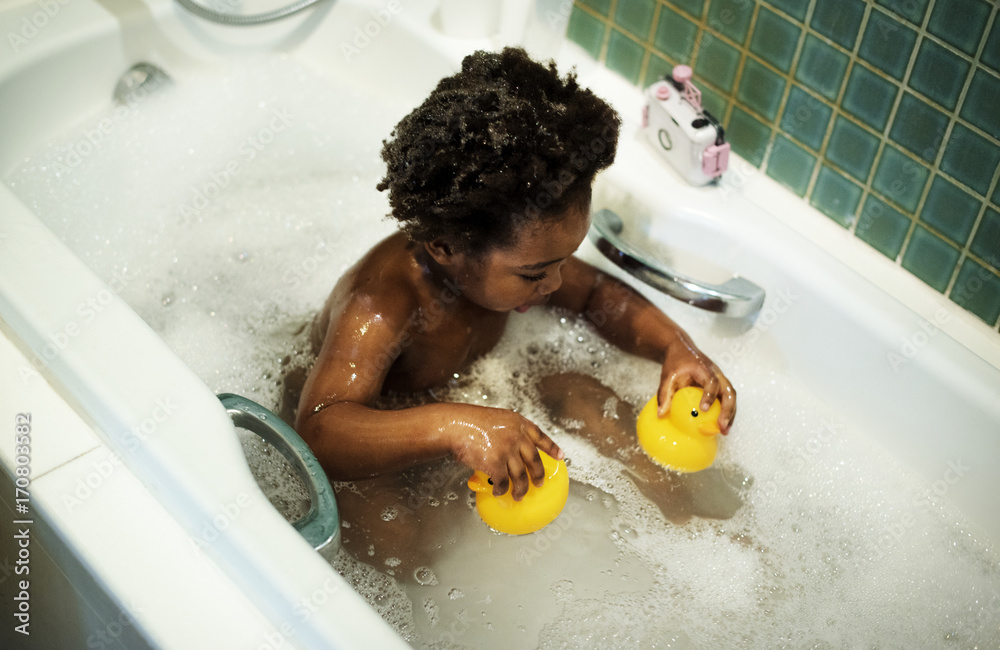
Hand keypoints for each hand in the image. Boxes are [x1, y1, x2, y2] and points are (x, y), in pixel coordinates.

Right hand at [442, 404, 563, 500]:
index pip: (540, 436)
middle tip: (539, 483)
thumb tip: (513, 450)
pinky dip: (502, 490)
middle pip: (534, 460)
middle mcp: (516, 436)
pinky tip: (500, 493)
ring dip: (521, 489)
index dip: (551, 447)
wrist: (455, 425)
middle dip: (538, 475)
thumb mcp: (496, 419)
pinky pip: (503, 482)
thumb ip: (508, 432)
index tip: (560, 456)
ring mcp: (507, 450)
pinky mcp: (496, 463)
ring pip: (521, 476)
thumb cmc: (469, 422)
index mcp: (518, 423)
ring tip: (520, 495)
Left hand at [657, 339, 736, 433]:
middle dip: (728, 410)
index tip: (703, 409)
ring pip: (731, 397)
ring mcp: (721, 378)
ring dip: (731, 414)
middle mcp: (717, 373)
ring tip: (724, 431)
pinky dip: (727, 412)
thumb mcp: (667, 376)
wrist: (681, 349)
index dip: (710, 395)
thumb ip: (664, 394)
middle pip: (729, 391)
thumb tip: (661, 415)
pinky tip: (721, 426)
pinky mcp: (721, 385)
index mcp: (704, 368)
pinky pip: (727, 399)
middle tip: (721, 426)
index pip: (711, 381)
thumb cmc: (675, 362)